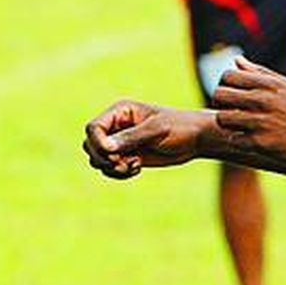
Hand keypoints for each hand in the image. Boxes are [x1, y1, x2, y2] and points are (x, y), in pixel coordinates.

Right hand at [83, 99, 210, 178]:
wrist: (195, 139)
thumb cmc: (180, 127)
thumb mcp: (157, 130)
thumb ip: (131, 137)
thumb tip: (106, 147)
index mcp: (121, 111)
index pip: (93, 128)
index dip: (97, 143)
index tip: (113, 154)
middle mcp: (116, 125)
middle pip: (90, 145)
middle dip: (104, 159)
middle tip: (124, 163)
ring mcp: (120, 142)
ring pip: (97, 160)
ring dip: (112, 168)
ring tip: (134, 165)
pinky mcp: (126, 156)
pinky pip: (108, 169)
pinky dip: (118, 173)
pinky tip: (137, 169)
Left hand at [211, 57, 285, 166]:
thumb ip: (259, 72)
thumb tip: (236, 60)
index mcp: (269, 84)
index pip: (228, 75)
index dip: (226, 84)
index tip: (234, 93)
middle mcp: (263, 100)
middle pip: (219, 95)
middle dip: (222, 103)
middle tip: (231, 109)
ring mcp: (260, 122)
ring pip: (222, 118)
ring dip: (227, 123)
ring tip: (238, 125)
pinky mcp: (259, 143)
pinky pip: (232, 139)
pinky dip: (238, 140)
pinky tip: (249, 138)